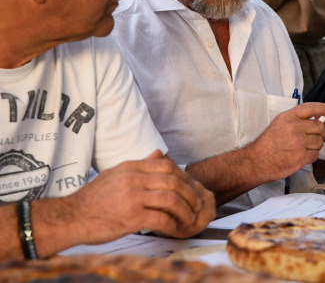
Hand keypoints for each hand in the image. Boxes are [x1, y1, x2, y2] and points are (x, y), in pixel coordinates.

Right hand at [67, 150, 214, 242]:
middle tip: (197, 204)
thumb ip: (140, 165)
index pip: (167, 166)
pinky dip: (172, 225)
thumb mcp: (116, 174)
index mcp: (131, 167)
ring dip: (186, 210)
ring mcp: (132, 198)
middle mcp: (133, 179)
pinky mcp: (130, 218)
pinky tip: (174, 229)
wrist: (70, 217)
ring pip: (172, 200)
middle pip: (174, 182)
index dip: (184, 177)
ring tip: (189, 218)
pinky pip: (161, 219)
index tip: (191, 188)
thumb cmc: (94, 198)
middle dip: (191, 194)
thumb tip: (160, 153)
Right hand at [248, 102, 324, 179]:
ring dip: (315, 145)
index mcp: (288, 117)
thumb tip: (314, 117)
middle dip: (319, 132)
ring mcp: (298, 142)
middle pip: (320, 126)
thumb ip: (295, 119)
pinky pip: (316, 154)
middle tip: (314, 137)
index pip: (311, 107)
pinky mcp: (301, 156)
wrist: (256, 161)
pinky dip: (312, 156)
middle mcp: (294, 127)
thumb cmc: (267, 144)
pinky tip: (302, 156)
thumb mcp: (278, 123)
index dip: (323, 108)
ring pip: (319, 141)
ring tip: (304, 148)